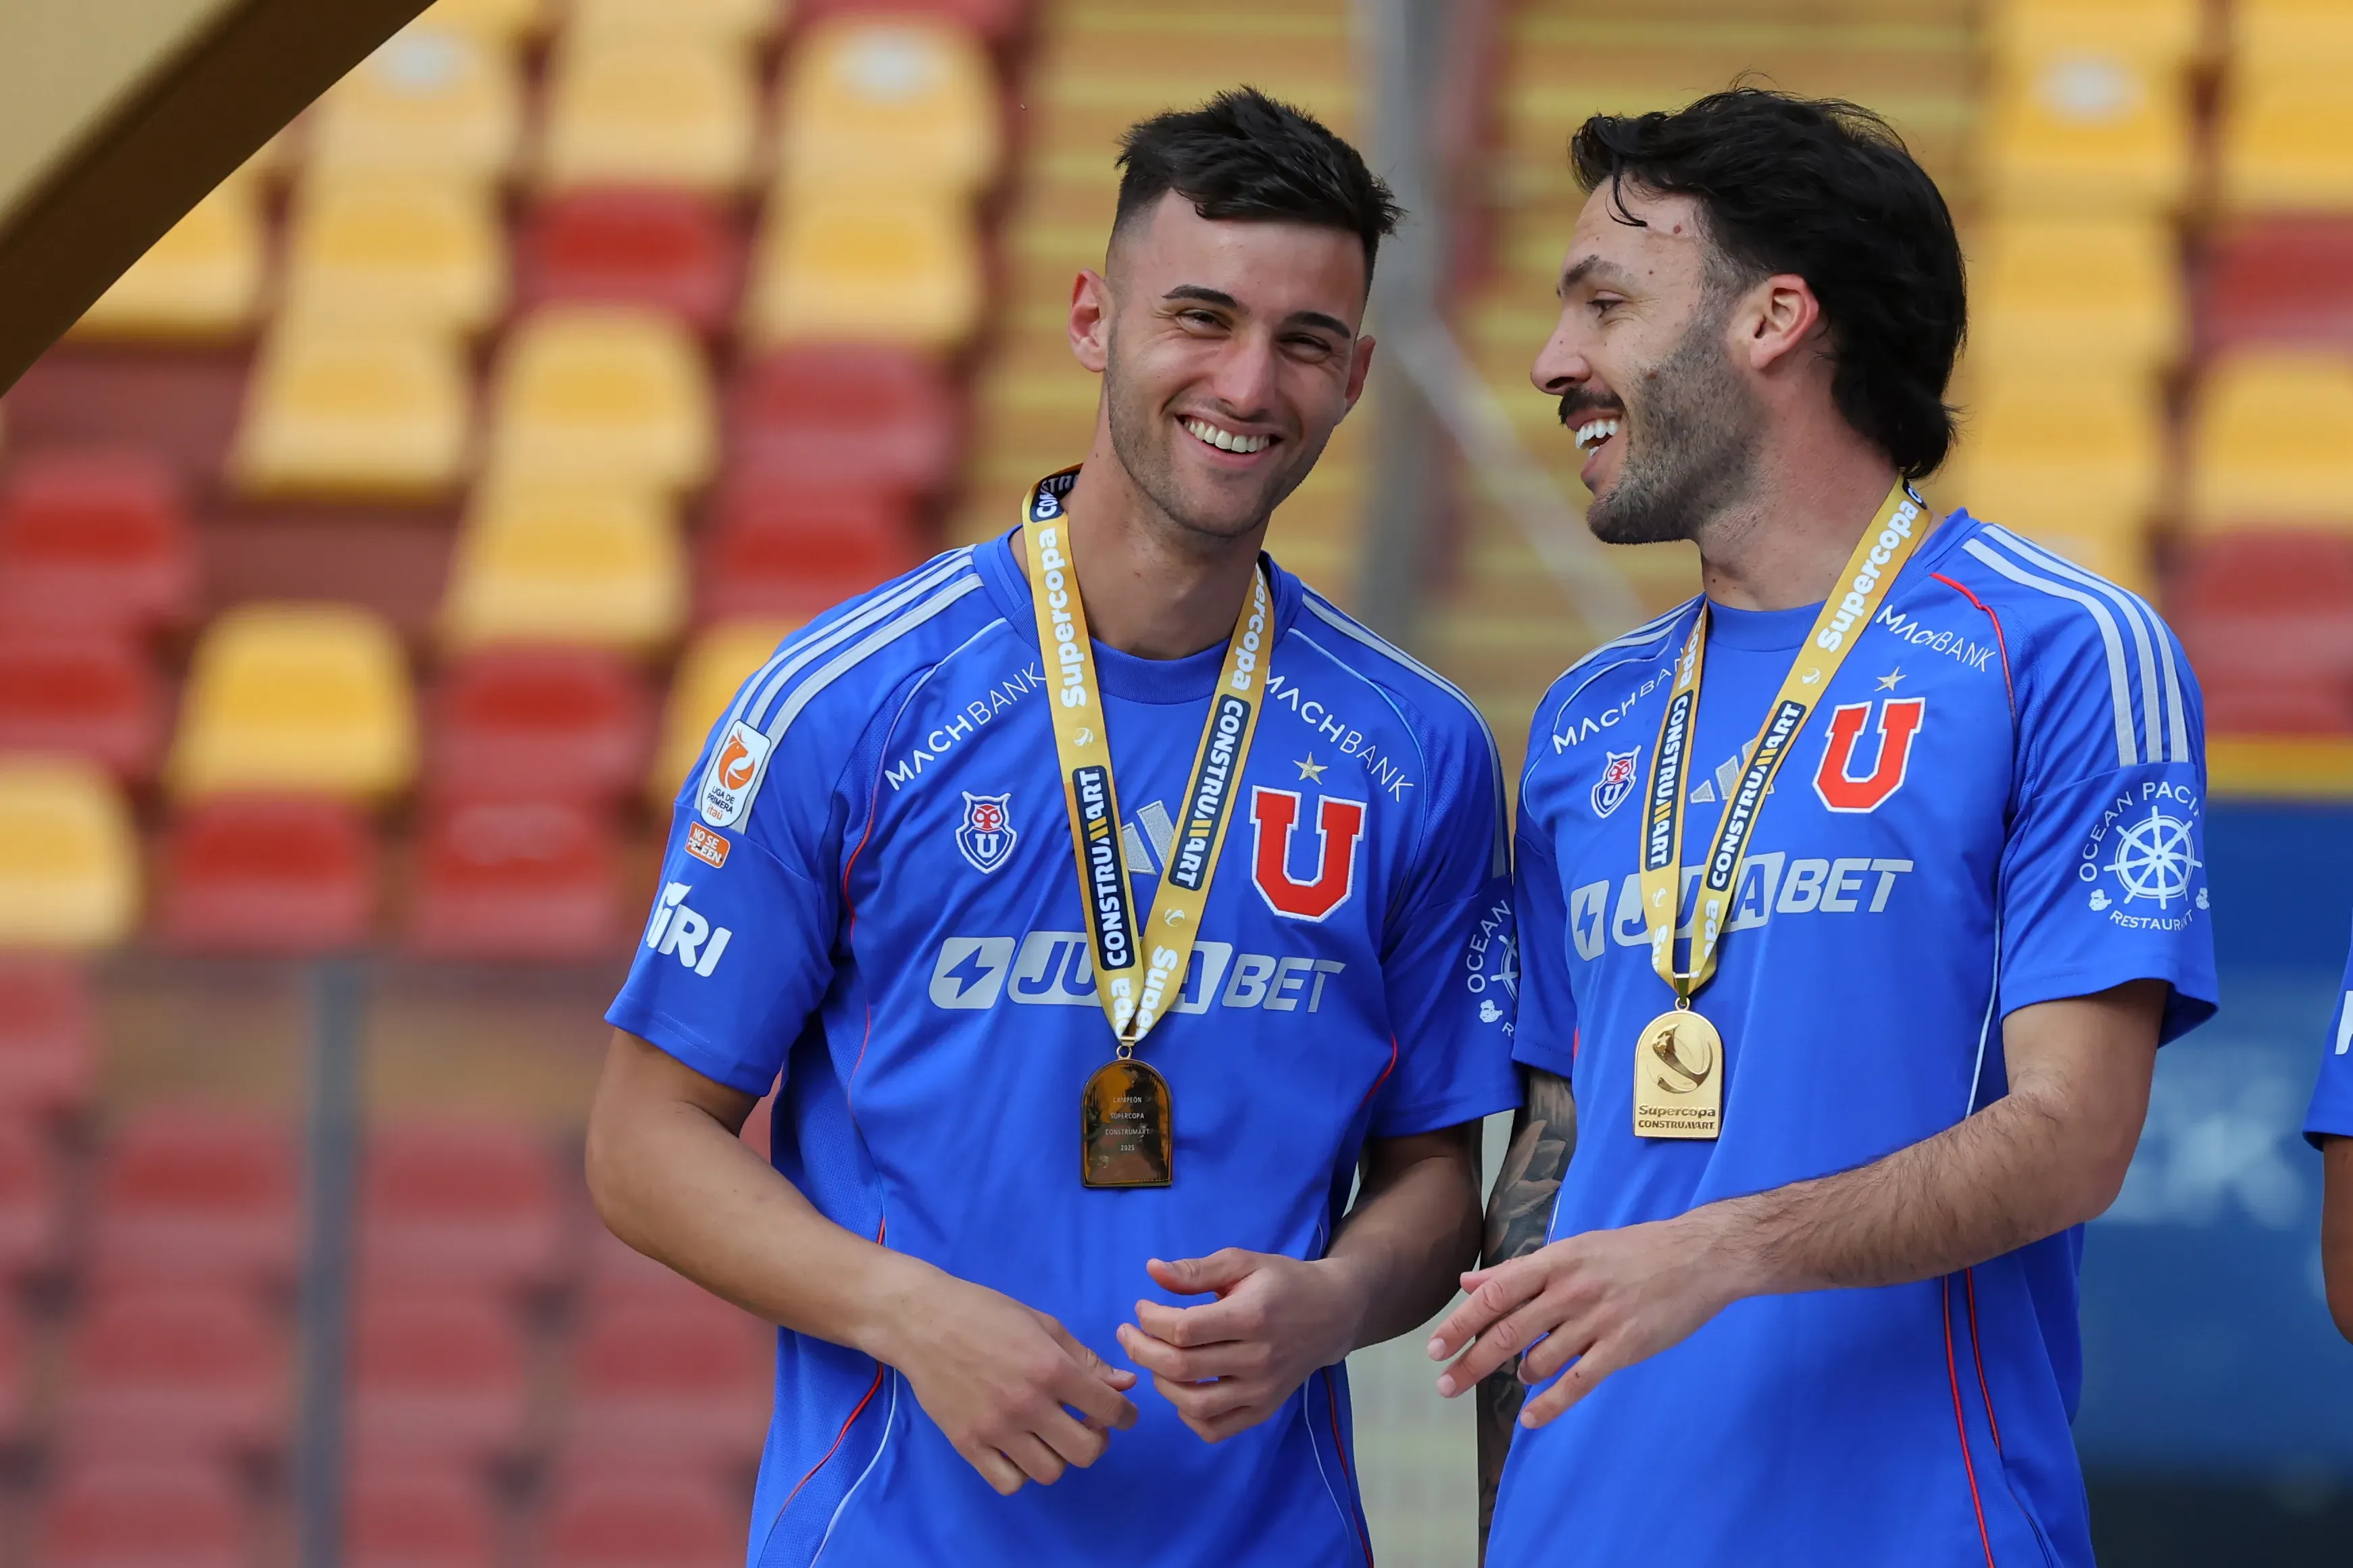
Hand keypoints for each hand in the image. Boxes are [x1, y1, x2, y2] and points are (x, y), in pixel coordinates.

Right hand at [879, 1268, 1138, 1494]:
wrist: (922, 1321)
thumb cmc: (985, 1313)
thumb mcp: (1044, 1325)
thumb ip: (1085, 1359)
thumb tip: (1124, 1385)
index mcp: (1051, 1368)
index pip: (1109, 1410)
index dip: (1125, 1416)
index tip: (1122, 1415)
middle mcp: (1027, 1404)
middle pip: (1086, 1452)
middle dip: (1096, 1440)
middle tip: (1087, 1425)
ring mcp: (996, 1429)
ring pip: (1050, 1472)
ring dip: (1059, 1457)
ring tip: (1051, 1436)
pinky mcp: (968, 1444)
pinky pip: (1008, 1483)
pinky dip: (1021, 1472)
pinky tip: (1019, 1448)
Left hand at [1115, 1249, 1362, 1442]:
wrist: (1332, 1313)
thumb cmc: (1283, 1282)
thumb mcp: (1242, 1262)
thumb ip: (1196, 1270)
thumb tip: (1151, 1271)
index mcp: (1251, 1317)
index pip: (1184, 1329)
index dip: (1151, 1319)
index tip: (1141, 1308)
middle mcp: (1257, 1359)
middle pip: (1182, 1367)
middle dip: (1141, 1350)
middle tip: (1128, 1334)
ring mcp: (1262, 1391)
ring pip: (1195, 1405)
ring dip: (1161, 1384)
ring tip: (1153, 1361)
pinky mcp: (1264, 1410)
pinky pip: (1216, 1429)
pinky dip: (1189, 1417)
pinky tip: (1181, 1390)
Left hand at [1426, 1211, 1746, 1426]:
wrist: (1699, 1256)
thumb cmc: (1633, 1251)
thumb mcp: (1573, 1249)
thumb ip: (1518, 1270)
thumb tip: (1469, 1282)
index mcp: (1555, 1261)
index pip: (1494, 1294)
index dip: (1460, 1323)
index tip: (1434, 1348)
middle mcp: (1571, 1289)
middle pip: (1507, 1332)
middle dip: (1471, 1362)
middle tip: (1445, 1386)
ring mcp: (1597, 1319)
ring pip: (1539, 1359)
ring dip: (1520, 1375)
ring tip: (1520, 1377)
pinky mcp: (1624, 1347)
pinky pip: (1577, 1382)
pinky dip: (1549, 1403)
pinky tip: (1531, 1416)